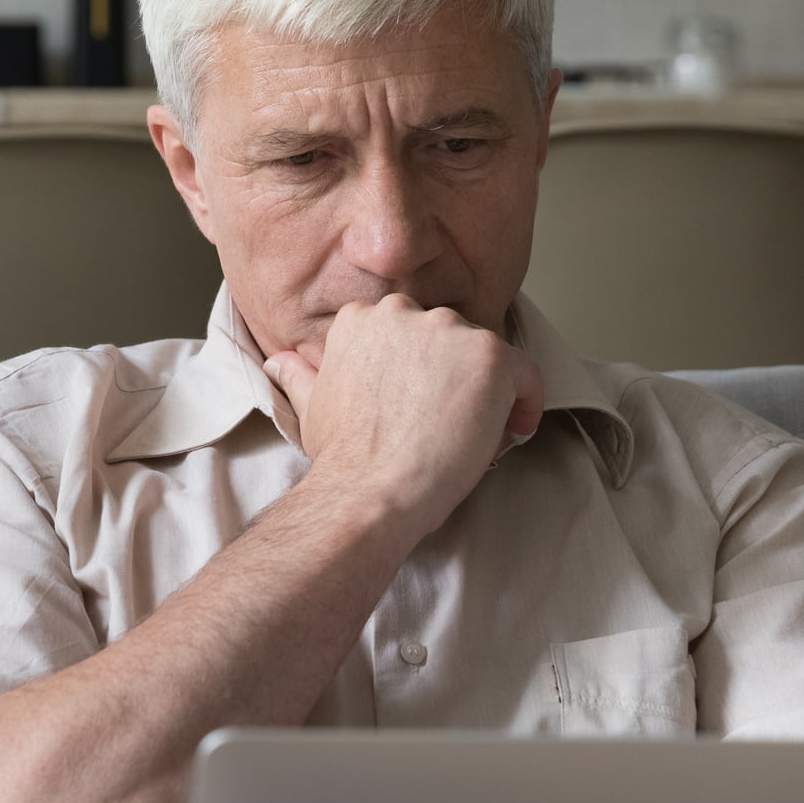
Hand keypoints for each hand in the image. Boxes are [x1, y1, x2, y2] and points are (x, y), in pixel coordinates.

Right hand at [263, 295, 544, 537]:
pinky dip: (525, 402)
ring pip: (486, 355)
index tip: (421, 404)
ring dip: (486, 391)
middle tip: (445, 424)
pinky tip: (513, 429)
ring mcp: (449, 330)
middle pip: (448, 339)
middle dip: (452, 377)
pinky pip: (525, 374)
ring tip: (472, 434)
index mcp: (362, 318)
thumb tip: (277, 363)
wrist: (371, 490)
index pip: (409, 334)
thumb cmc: (343, 458)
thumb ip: (300, 374)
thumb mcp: (313, 405)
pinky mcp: (490, 355)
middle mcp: (405, 312)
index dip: (421, 371)